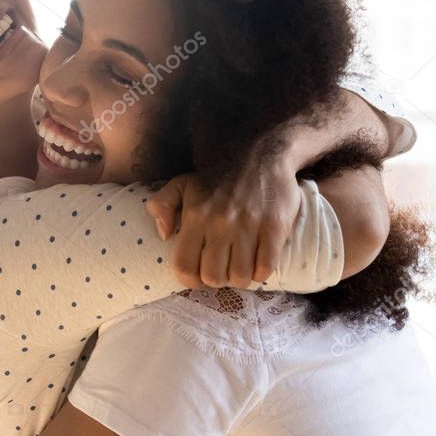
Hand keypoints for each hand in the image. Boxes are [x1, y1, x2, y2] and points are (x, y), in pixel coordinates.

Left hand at [146, 161, 301, 288]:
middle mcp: (220, 223)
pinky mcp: (274, 228)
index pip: (185, 266)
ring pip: (240, 276)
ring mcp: (249, 226)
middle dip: (216, 279)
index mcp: (195, 215)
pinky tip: (257, 262)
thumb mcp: (182, 183)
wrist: (262, 155)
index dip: (190, 280)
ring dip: (240, 278)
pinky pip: (266, 268)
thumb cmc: (219, 177)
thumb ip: (161, 205)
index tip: (198, 276)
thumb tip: (163, 235)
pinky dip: (261, 273)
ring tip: (240, 266)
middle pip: (213, 277)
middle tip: (222, 269)